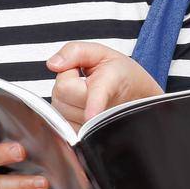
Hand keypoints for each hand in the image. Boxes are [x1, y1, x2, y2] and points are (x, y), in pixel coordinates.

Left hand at [47, 42, 162, 125]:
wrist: (135, 96)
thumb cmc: (119, 75)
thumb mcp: (101, 53)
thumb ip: (75, 51)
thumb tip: (53, 64)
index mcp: (108, 84)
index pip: (98, 96)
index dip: (94, 105)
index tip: (91, 115)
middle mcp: (102, 110)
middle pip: (61, 91)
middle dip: (66, 80)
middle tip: (84, 79)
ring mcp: (92, 127)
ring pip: (58, 106)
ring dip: (65, 97)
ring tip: (84, 92)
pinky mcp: (82, 137)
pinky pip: (58, 121)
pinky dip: (64, 110)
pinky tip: (80, 105)